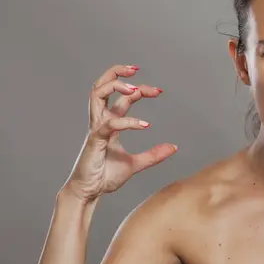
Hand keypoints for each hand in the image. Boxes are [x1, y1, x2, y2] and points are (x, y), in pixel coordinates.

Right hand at [63, 64, 176, 201]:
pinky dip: (128, 121)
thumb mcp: (136, 164)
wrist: (89, 193)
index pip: (123, 97)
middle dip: (118, 72)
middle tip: (137, 70)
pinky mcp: (94, 140)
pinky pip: (109, 124)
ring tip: (135, 88)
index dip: (140, 89)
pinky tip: (145, 125)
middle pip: (102, 86)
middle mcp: (101, 121)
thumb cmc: (105, 176)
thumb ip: (153, 155)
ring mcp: (96, 128)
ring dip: (115, 86)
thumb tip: (174, 147)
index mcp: (110, 123)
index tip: (159, 91)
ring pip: (97, 94)